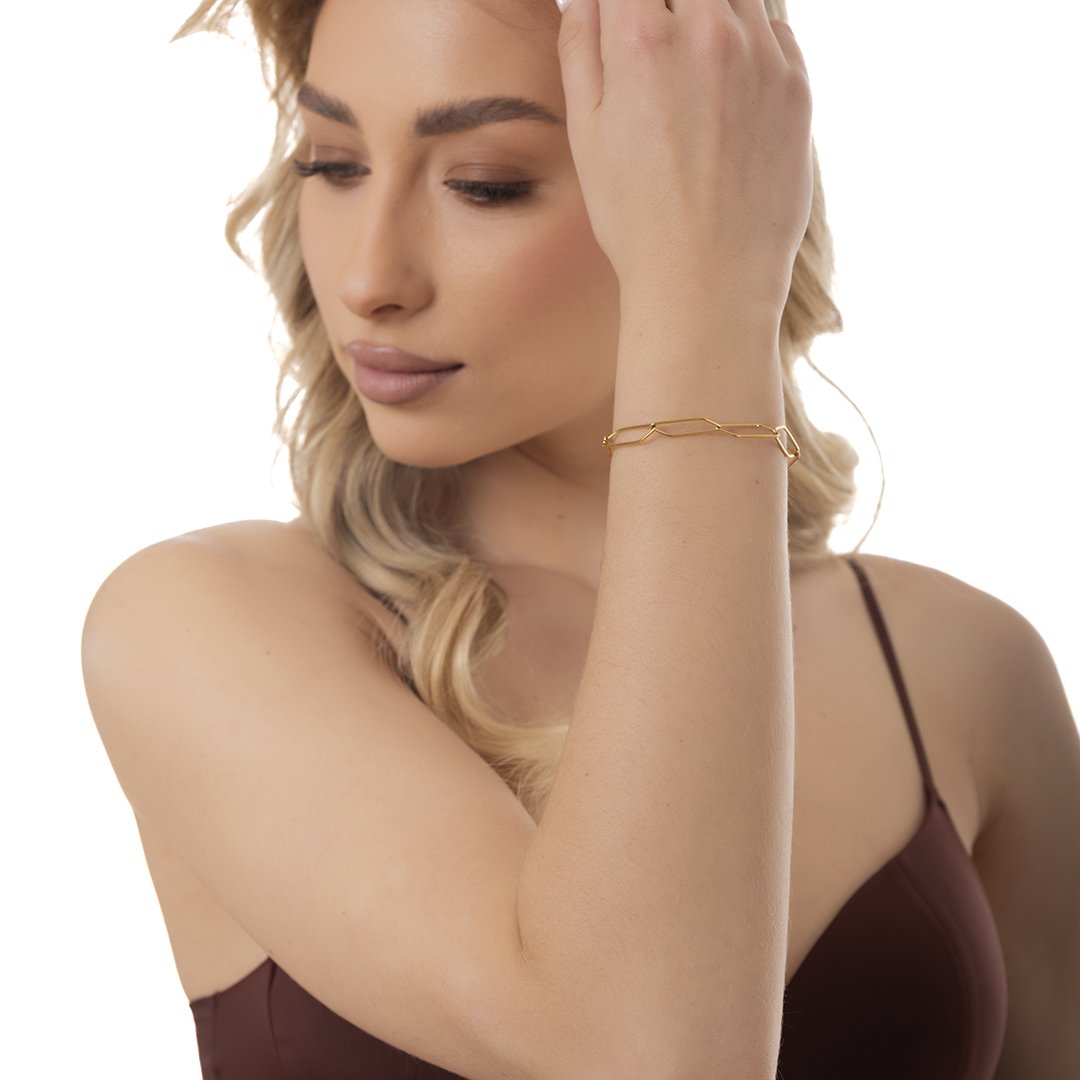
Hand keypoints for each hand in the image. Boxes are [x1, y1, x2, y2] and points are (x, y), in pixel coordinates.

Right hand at [556, 0, 813, 317]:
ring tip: (690, 65)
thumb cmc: (636, 218)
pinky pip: (775, 29)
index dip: (621, 4)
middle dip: (663, 8)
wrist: (708, 280)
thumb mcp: (586, 134)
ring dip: (709, 12)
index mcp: (643, 38)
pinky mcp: (797, 85)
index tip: (620, 22)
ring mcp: (762, 55)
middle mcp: (709, 30)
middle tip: (654, 49)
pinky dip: (748, 38)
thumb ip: (580, 46)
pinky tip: (726, 86)